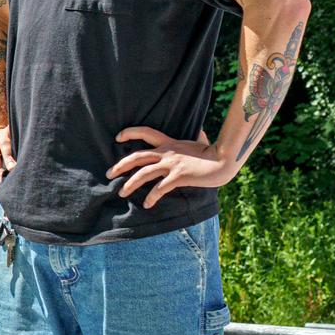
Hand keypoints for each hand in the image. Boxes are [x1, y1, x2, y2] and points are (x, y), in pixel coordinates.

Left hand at [109, 126, 234, 207]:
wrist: (225, 160)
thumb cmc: (214, 153)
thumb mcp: (202, 141)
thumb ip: (198, 137)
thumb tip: (201, 130)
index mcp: (170, 143)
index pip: (146, 132)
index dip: (131, 132)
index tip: (117, 137)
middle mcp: (167, 152)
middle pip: (137, 156)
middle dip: (120, 165)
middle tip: (109, 173)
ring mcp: (172, 164)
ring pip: (144, 173)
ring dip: (130, 184)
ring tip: (121, 192)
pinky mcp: (179, 176)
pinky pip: (160, 188)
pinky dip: (152, 197)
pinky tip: (147, 204)